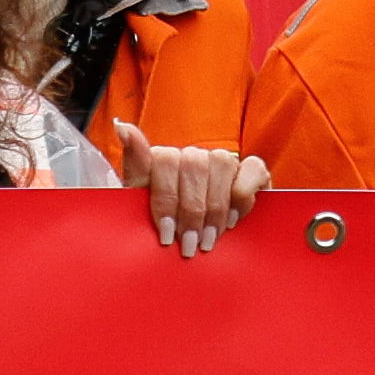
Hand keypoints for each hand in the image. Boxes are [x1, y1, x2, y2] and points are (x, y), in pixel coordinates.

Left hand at [105, 128, 268, 256]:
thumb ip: (135, 165)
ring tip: (210, 238)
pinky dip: (243, 194)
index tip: (167, 234)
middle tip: (190, 244)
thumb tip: (123, 126)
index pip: (164, 159)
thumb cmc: (168, 228)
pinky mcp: (252, 170)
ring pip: (221, 165)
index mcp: (163, 161)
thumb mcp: (142, 205)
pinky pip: (252, 168)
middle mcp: (193, 156)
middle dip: (191, 211)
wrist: (202, 248)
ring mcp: (223, 161)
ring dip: (216, 207)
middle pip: (193, 165)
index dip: (166, 199)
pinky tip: (233, 220)